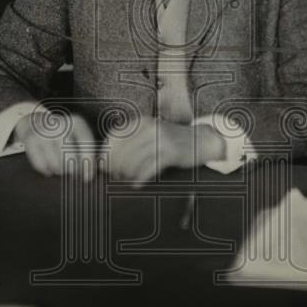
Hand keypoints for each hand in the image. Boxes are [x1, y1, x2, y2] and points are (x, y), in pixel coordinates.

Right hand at [16, 110, 97, 179]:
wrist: (37, 122)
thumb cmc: (63, 134)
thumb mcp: (78, 135)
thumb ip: (88, 151)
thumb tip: (94, 170)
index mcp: (76, 123)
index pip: (86, 144)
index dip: (88, 163)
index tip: (87, 178)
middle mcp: (61, 125)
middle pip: (70, 156)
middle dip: (73, 170)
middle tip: (73, 174)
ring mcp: (45, 132)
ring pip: (56, 164)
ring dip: (59, 171)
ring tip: (61, 169)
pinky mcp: (31, 140)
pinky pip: (41, 165)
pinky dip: (46, 169)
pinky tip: (50, 167)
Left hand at [107, 118, 224, 185]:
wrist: (202, 140)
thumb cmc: (172, 140)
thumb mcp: (151, 133)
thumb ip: (132, 141)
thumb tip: (105, 160)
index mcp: (142, 122)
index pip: (115, 136)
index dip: (106, 152)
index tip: (104, 166)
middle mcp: (150, 128)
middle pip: (123, 149)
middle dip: (115, 166)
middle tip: (114, 177)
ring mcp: (161, 139)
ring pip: (135, 159)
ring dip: (126, 173)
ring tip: (124, 181)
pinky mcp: (171, 152)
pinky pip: (150, 167)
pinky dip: (141, 178)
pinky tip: (136, 185)